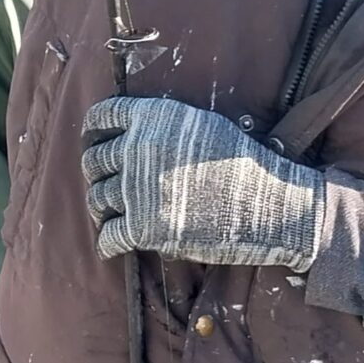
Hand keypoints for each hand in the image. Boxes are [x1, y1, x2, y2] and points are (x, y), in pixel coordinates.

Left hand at [81, 95, 328, 268]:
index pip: (102, 118)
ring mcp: (137, 190)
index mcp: (152, 118)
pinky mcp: (143, 228)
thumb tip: (135, 132)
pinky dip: (106, 243)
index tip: (95, 142)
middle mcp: (138, 150)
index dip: (94, 132)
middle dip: (96, 173)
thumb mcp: (203, 126)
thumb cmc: (244, 164)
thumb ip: (165, 125)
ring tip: (109, 214)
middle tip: (104, 183)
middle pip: (95, 161)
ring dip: (101, 208)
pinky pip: (108, 237)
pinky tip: (111, 244)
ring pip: (98, 199)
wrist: (269, 205)